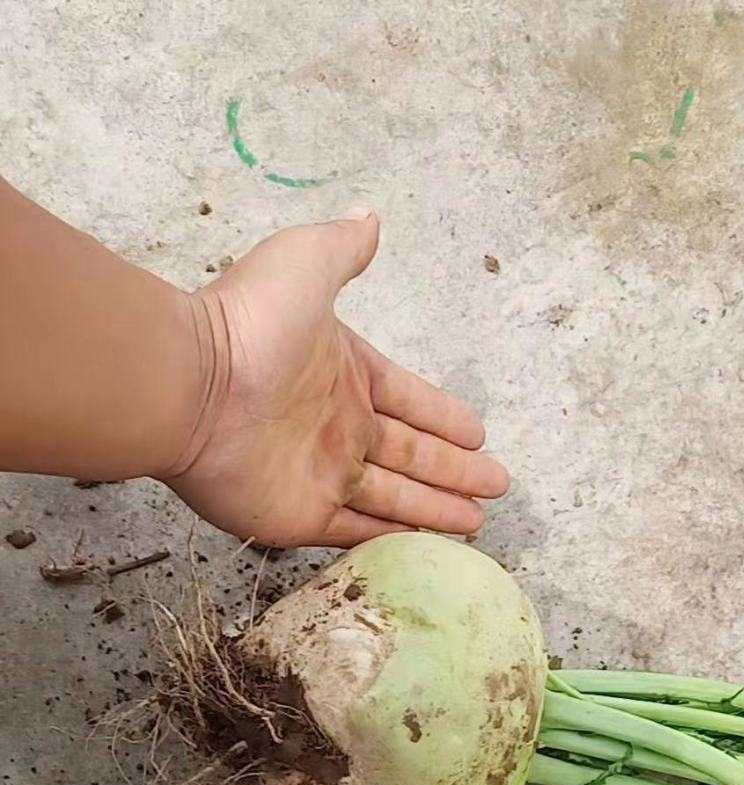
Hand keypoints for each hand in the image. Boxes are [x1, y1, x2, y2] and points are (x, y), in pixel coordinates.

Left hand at [168, 209, 508, 547]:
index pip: (409, 401)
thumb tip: (369, 220)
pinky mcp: (301, 517)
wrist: (190, 385)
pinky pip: (358, 534)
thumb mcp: (306, 264)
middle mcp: (337, 429)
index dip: (444, 417)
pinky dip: (393, 541)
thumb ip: (343, 250)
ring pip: (395, 500)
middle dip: (455, 472)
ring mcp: (319, 477)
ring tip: (477, 524)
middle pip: (412, 456)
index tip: (477, 434)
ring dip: (435, 512)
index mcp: (345, 375)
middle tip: (496, 486)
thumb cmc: (248, 323)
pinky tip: (426, 548)